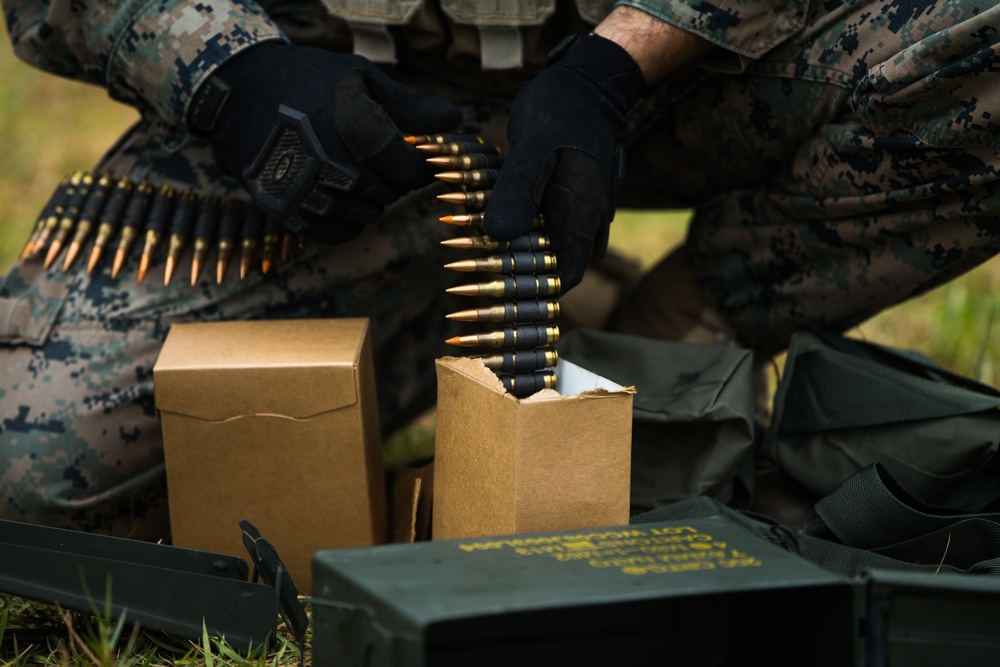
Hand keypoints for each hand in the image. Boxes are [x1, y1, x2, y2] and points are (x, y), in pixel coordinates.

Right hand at [190, 41, 462, 242]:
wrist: (239, 90)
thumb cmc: (309, 80)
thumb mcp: (361, 79)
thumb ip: (411, 106)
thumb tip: (456, 122)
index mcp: (354, 125)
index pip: (411, 172)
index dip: (420, 166)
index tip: (415, 156)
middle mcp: (328, 162)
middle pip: (389, 194)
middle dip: (392, 180)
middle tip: (380, 160)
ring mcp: (304, 190)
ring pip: (366, 215)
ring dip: (370, 198)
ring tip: (353, 170)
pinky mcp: (284, 210)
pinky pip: (336, 233)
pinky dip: (346, 220)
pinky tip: (338, 195)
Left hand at [482, 34, 645, 290]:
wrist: (588, 83)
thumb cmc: (560, 111)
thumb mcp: (531, 147)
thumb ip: (516, 192)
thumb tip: (498, 236)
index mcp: (580, 219)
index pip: (560, 280)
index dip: (526, 294)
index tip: (487, 290)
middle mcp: (584, 223)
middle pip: (548, 268)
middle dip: (509, 273)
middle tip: (464, 262)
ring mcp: (578, 213)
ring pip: (543, 248)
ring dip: (509, 250)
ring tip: (467, 238)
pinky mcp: (567, 200)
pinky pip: (542, 227)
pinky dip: (515, 228)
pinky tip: (485, 217)